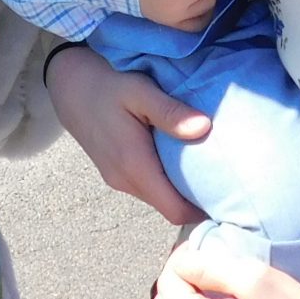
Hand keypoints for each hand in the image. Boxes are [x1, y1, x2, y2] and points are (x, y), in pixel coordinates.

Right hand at [42, 43, 209, 226]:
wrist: (69, 85)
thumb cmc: (106, 84)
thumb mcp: (140, 91)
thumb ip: (170, 112)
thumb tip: (204, 128)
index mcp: (134, 165)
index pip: (174, 210)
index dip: (203, 213)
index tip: (230, 203)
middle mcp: (124, 180)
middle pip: (168, 207)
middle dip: (196, 201)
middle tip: (226, 183)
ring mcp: (117, 178)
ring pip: (157, 197)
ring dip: (179, 190)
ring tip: (207, 170)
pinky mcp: (114, 172)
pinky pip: (147, 186)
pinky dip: (165, 180)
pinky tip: (179, 160)